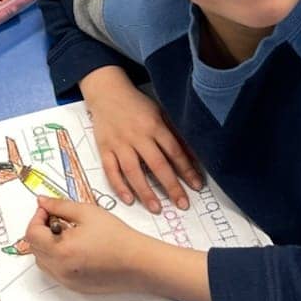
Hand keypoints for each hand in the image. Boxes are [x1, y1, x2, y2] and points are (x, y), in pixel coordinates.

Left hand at [24, 196, 146, 294]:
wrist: (138, 262)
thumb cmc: (117, 237)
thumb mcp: (86, 212)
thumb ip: (59, 205)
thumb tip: (42, 202)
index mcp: (61, 251)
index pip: (32, 234)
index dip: (37, 217)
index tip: (47, 209)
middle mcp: (61, 270)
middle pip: (34, 248)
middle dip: (40, 230)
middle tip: (56, 218)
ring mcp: (67, 281)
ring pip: (42, 261)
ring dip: (46, 245)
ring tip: (66, 232)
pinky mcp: (75, 287)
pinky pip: (55, 271)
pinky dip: (56, 257)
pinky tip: (73, 246)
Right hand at [81, 66, 201, 211]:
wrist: (106, 91)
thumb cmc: (136, 103)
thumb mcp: (160, 112)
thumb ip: (174, 133)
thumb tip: (191, 156)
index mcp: (154, 125)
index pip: (174, 152)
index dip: (187, 170)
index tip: (197, 186)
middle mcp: (137, 136)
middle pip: (156, 165)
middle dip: (171, 187)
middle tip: (182, 204)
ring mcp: (119, 143)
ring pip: (133, 171)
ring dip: (145, 192)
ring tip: (157, 209)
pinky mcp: (104, 148)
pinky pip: (110, 170)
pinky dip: (118, 186)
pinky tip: (129, 199)